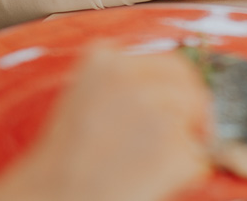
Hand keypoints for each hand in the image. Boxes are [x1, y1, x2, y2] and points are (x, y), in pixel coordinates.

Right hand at [0, 49, 209, 200]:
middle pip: (188, 84)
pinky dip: (183, 173)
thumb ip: (126, 84)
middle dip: (194, 110)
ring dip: (183, 145)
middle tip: (192, 132)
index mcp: (104, 59)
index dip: (182, 86)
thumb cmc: (63, 162)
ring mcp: (153, 109)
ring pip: (194, 121)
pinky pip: (196, 157)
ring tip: (145, 167)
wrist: (50, 198)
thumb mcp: (85, 99)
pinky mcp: (171, 146)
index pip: (169, 61)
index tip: (186, 102)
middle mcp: (130, 76)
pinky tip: (147, 182)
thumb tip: (176, 90)